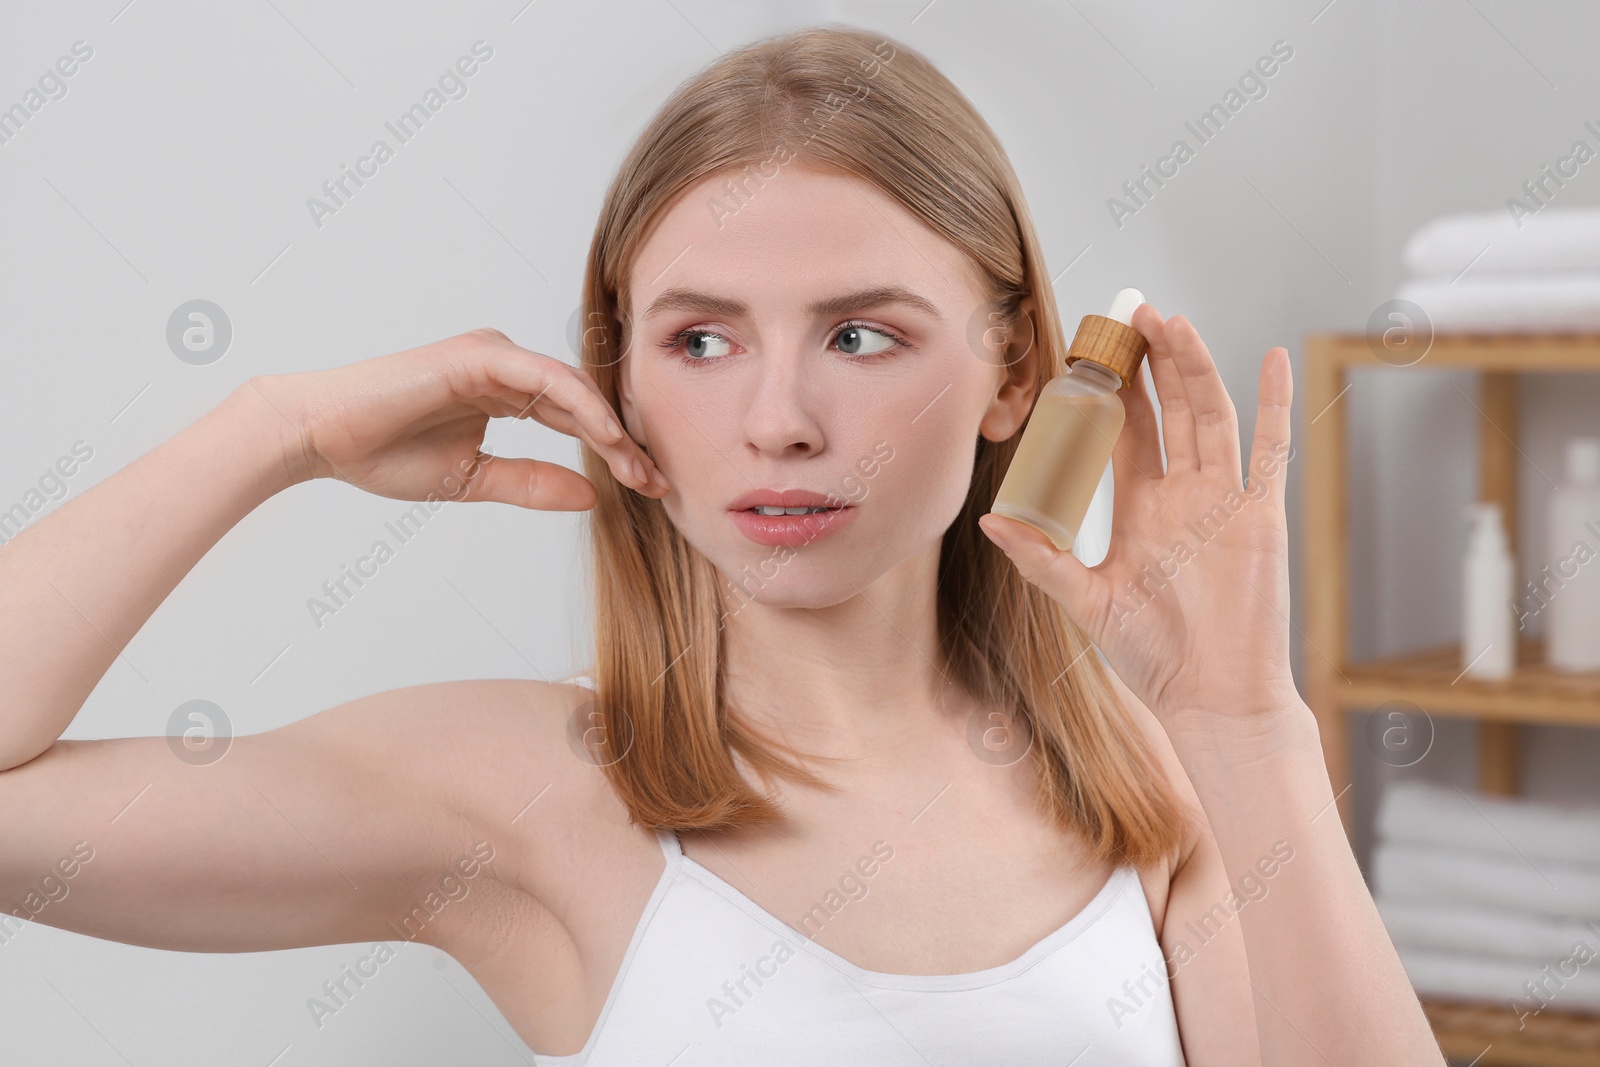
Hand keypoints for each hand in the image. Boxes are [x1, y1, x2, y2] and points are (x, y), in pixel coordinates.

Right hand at [242, 328, 667, 508]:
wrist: (323, 437)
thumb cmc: (385, 454)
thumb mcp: (475, 480)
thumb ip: (532, 484)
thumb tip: (592, 495)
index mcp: (506, 392)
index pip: (576, 419)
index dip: (615, 453)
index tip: (647, 488)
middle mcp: (506, 367)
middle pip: (585, 402)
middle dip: (626, 443)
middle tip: (660, 481)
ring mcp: (495, 356)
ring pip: (574, 389)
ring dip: (612, 429)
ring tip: (640, 468)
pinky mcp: (481, 356)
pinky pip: (547, 380)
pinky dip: (581, 407)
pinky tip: (608, 438)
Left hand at [978, 305, 1297, 728]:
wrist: (1214, 697)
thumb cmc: (1155, 657)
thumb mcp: (1085, 602)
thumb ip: (1041, 559)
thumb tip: (989, 520)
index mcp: (1140, 509)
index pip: (1122, 432)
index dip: (1108, 390)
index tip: (1088, 348)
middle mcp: (1182, 495)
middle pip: (1167, 409)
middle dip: (1149, 360)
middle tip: (1130, 311)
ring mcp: (1223, 501)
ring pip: (1209, 415)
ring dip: (1193, 367)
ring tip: (1171, 320)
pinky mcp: (1261, 516)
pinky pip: (1270, 450)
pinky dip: (1276, 404)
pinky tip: (1272, 359)